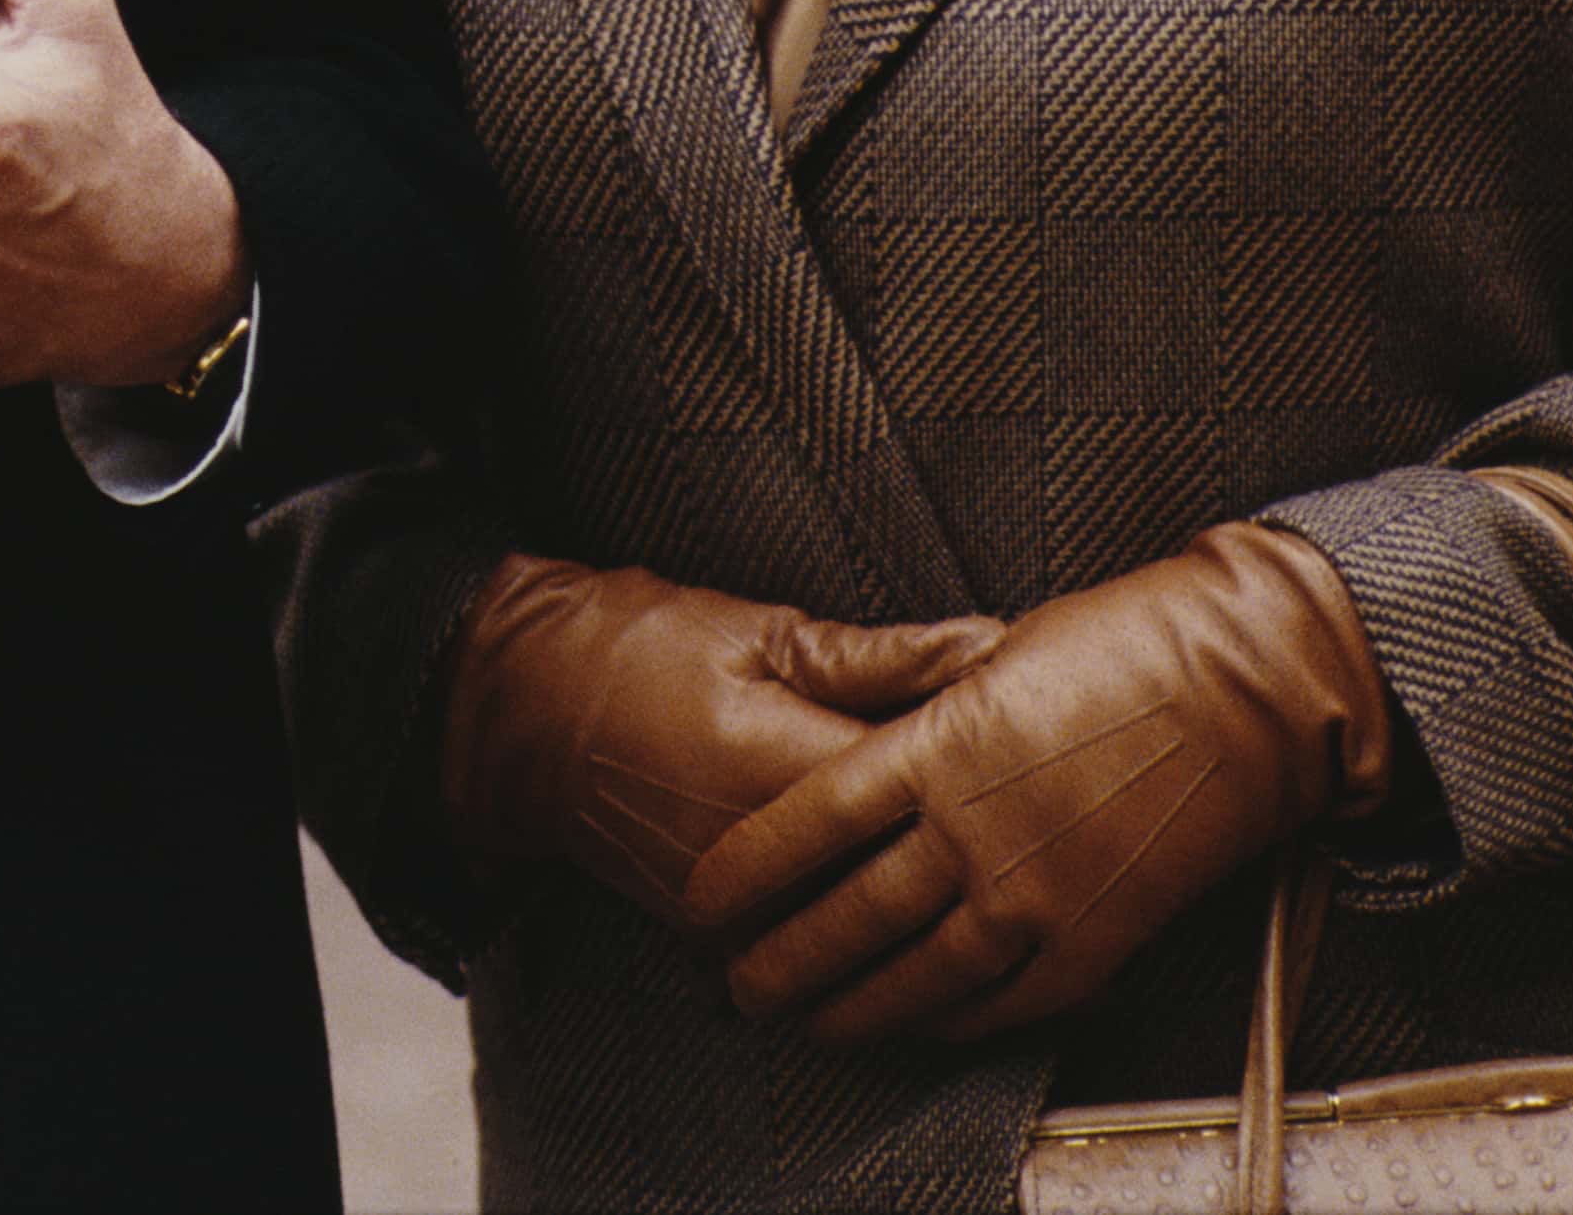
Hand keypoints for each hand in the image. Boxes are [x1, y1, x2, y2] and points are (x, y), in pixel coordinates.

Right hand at [442, 556, 1006, 918]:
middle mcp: (773, 859)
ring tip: (998, 851)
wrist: (521, 714)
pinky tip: (922, 894)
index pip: (933, 787)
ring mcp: (745, 907)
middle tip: (1046, 797)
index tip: (1051, 737)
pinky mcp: (721, 932)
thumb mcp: (763, 633)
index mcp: (789, 770)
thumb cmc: (638, 650)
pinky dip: (875, 919)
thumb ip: (883, 657)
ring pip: (875, 922)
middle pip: (916, 871)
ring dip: (935, 889)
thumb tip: (993, 646)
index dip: (1000, 763)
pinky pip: (825, 939)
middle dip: (986, 837)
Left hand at [679, 523, 1393, 1041]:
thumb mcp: (990, 655)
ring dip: (848, 1010)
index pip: (807, 827)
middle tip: (734, 987)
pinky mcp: (1096, 940)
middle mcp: (974, 833)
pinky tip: (913, 1027)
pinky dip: (947, 1022)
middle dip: (778, 963)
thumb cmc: (1119, 645)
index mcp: (936, 749)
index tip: (703, 903)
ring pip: (915, 978)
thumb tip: (859, 738)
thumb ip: (919, 707)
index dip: (747, 874)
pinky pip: (1002, 1003)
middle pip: (846, 919)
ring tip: (802, 1026)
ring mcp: (1036, 896)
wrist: (1248, 686)